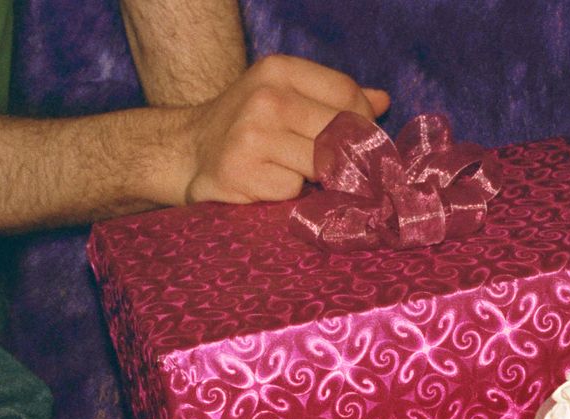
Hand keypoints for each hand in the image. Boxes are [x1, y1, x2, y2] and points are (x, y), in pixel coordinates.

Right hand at [165, 54, 389, 204]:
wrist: (186, 152)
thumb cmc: (246, 126)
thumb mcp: (284, 96)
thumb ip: (333, 98)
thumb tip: (383, 101)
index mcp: (279, 71)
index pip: (347, 95)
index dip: (362, 123)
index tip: (359, 142)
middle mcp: (265, 98)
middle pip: (338, 132)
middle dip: (343, 156)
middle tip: (333, 168)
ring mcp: (251, 135)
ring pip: (320, 164)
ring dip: (316, 178)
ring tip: (294, 173)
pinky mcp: (241, 172)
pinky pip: (292, 190)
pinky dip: (288, 195)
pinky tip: (269, 185)